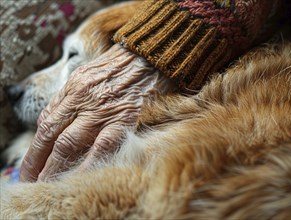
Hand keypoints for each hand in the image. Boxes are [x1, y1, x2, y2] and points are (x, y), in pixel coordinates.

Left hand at [20, 43, 172, 181]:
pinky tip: (80, 177)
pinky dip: (88, 163)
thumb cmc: (118, 68)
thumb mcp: (87, 75)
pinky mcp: (123, 118)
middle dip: (39, 162)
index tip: (29, 167)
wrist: (147, 57)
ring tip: (48, 184)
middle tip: (33, 181)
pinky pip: (102, 145)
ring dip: (56, 166)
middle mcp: (83, 99)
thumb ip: (69, 99)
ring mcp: (102, 109)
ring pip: (70, 142)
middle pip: (53, 136)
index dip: (34, 149)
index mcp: (73, 88)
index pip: (46, 123)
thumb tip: (51, 124)